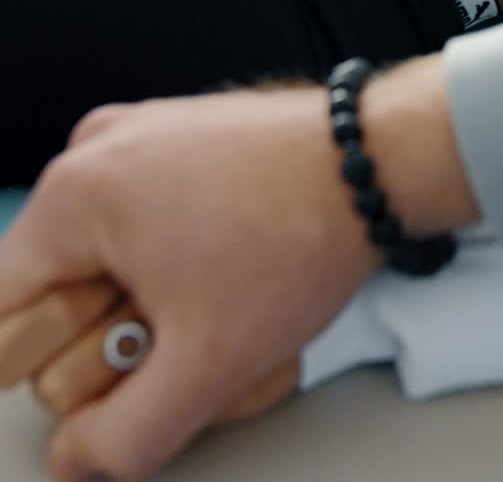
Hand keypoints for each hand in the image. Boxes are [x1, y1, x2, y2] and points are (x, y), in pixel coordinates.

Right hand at [0, 87, 380, 481]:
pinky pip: (150, 224)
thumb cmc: (300, 235)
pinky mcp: (186, 137)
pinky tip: (240, 267)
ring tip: (227, 294)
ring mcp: (144, 137)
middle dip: (120, 332)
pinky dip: (183, 260)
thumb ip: (121, 438)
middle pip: (57, 292)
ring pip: (109, 261)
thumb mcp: (208, 364)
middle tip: (191, 322)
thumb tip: (76, 460)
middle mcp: (97, 152)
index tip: (130, 354)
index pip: (3, 322)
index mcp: (73, 196)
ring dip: (157, 300)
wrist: (381, 159)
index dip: (65, 362)